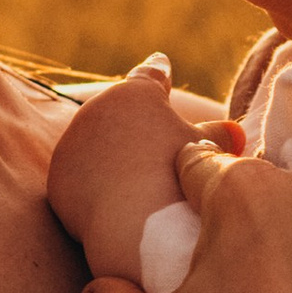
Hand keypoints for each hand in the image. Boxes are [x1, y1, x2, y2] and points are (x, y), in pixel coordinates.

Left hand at [47, 55, 228, 286]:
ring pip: (99, 149)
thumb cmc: (182, 181)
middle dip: (136, 129)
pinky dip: (98, 190)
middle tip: (160, 153)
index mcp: (135, 94)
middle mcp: (95, 110)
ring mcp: (72, 144)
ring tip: (142, 188)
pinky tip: (119, 208)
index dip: (158, 74)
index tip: (160, 65)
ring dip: (113, 161)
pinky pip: (83, 181)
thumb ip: (218, 136)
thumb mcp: (209, 152)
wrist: (137, 227)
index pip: (150, 77)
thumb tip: (234, 132)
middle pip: (121, 116)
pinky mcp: (58, 180)